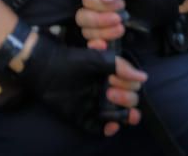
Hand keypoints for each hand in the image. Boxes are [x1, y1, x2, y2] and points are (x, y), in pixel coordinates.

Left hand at [17, 33, 145, 136]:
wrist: (43, 68)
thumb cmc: (69, 60)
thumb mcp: (96, 59)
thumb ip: (119, 66)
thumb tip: (143, 77)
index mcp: (110, 76)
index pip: (132, 86)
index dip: (129, 85)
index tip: (115, 78)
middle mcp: (105, 91)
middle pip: (129, 102)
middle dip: (127, 98)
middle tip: (110, 89)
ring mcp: (95, 105)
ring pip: (119, 117)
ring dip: (124, 115)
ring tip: (117, 107)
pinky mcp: (83, 117)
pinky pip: (100, 129)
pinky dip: (108, 129)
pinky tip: (111, 124)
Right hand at [76, 0, 181, 48]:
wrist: (154, 7)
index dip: (101, 4)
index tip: (121, 4)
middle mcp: (92, 9)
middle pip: (82, 17)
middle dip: (100, 20)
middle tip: (119, 19)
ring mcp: (96, 25)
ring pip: (87, 32)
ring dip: (103, 33)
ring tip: (122, 29)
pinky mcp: (103, 38)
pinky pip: (92, 45)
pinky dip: (96, 47)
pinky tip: (106, 46)